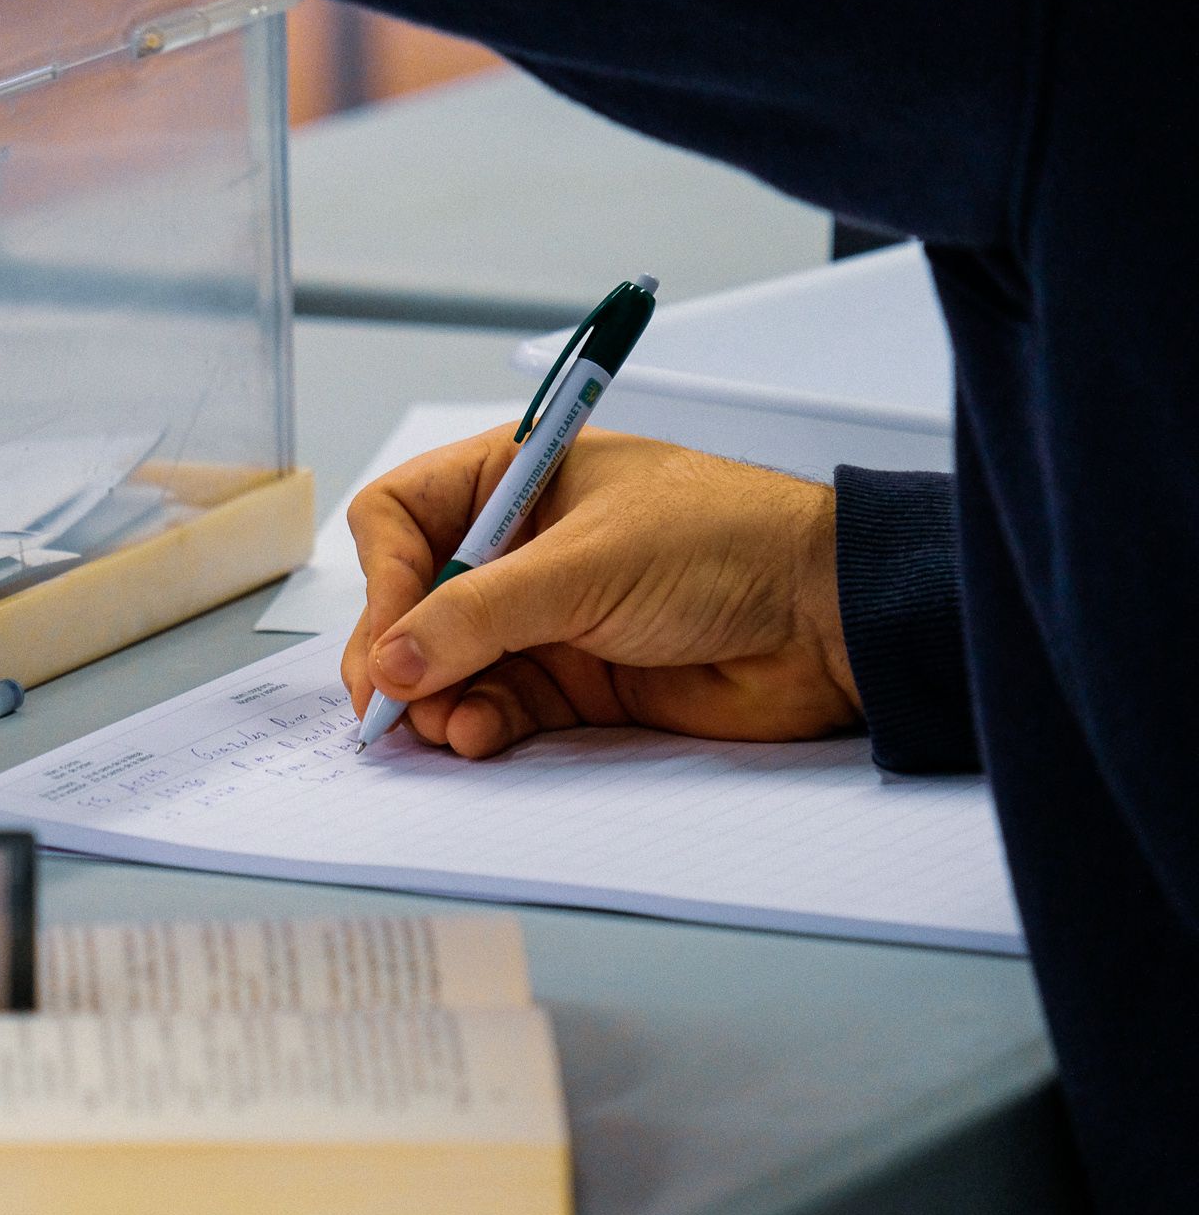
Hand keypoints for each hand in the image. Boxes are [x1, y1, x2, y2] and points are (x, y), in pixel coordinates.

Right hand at [343, 426, 860, 757]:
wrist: (830, 620)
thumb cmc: (728, 545)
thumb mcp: (585, 566)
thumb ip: (478, 616)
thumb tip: (390, 661)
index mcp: (516, 478)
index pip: (401, 518)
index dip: (384, 577)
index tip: (390, 634)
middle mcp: (519, 546)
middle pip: (412, 600)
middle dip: (396, 654)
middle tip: (388, 704)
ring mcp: (544, 617)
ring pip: (446, 663)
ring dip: (433, 699)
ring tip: (444, 726)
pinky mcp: (574, 681)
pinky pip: (495, 706)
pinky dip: (476, 725)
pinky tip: (479, 736)